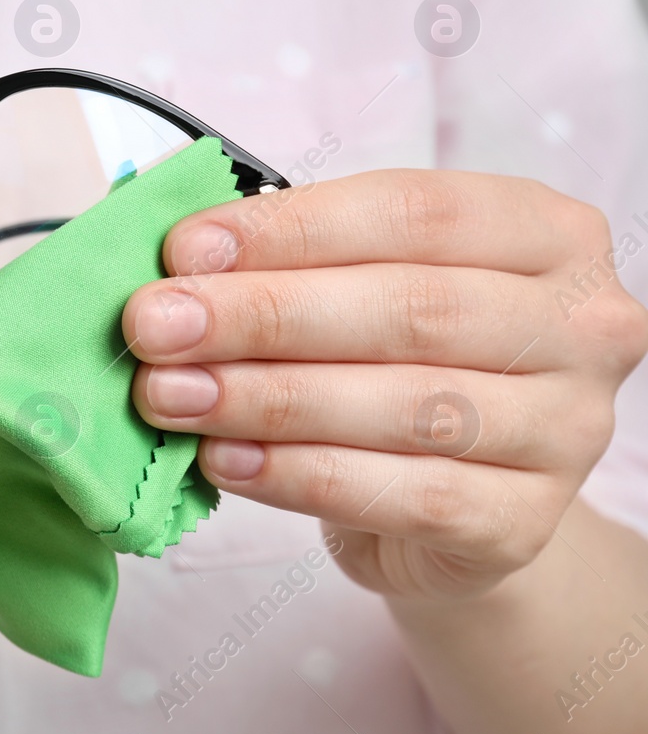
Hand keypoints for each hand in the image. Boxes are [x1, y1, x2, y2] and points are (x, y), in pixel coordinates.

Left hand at [124, 172, 647, 600]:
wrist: (449, 500)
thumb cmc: (392, 360)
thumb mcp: (356, 284)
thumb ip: (288, 261)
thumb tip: (180, 260)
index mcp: (544, 233)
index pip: (412, 212)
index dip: (289, 230)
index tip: (184, 249)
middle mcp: (580, 326)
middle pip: (407, 309)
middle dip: (261, 316)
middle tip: (154, 326)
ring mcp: (564, 430)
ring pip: (401, 405)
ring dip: (262, 398)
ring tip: (168, 394)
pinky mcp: (523, 522)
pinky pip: (398, 494)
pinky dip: (295, 474)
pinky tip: (220, 459)